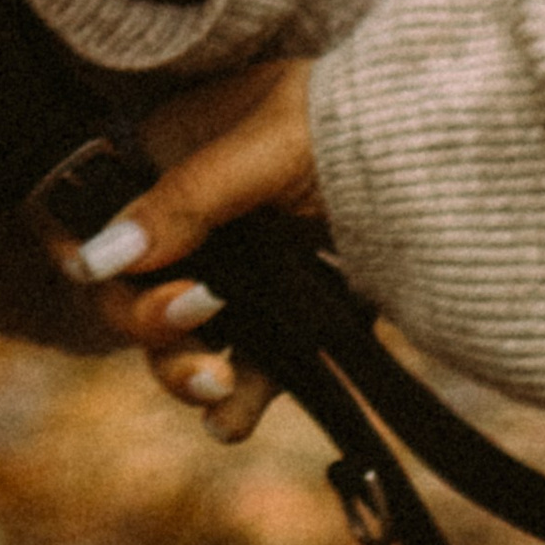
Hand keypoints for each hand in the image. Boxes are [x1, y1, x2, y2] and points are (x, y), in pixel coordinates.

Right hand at [62, 59, 321, 442]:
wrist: (453, 164)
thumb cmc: (352, 124)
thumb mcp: (265, 146)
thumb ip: (184, 200)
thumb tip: (99, 256)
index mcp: (170, 151)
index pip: (92, 212)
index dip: (92, 257)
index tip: (114, 282)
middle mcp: (192, 214)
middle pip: (131, 287)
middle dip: (149, 323)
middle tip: (195, 330)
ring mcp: (237, 267)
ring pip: (179, 336)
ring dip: (183, 370)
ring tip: (216, 390)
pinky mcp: (283, 314)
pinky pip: (242, 362)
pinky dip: (234, 395)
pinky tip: (231, 419)